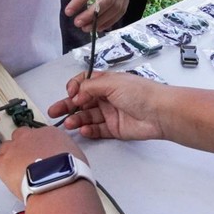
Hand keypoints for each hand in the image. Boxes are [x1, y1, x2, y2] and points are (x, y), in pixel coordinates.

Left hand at [0, 126, 87, 200]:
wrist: (57, 182)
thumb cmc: (69, 172)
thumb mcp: (75, 156)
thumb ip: (64, 153)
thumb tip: (63, 160)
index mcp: (49, 133)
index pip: (39, 134)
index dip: (38, 146)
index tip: (40, 154)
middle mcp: (30, 136)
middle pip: (20, 137)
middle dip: (22, 147)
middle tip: (27, 162)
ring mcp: (14, 148)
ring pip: (5, 148)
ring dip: (10, 158)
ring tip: (18, 173)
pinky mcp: (3, 162)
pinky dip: (1, 170)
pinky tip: (10, 178)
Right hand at [48, 72, 168, 140]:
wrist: (159, 112)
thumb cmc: (140, 92)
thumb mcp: (111, 82)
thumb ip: (89, 87)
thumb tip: (75, 95)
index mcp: (107, 82)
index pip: (84, 83)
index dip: (75, 87)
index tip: (70, 93)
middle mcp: (107, 97)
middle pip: (82, 101)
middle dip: (67, 106)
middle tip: (54, 112)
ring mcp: (110, 113)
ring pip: (87, 116)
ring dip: (76, 119)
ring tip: (69, 124)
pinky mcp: (114, 129)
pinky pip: (97, 130)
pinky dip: (88, 130)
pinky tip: (83, 130)